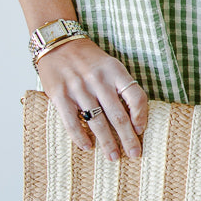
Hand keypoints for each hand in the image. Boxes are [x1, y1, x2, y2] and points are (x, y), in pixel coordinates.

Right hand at [36, 38, 148, 159]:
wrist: (58, 43)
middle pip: (118, 115)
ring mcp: (78, 88)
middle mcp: (98, 80)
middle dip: (128, 138)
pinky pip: (72, 121)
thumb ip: (120, 86)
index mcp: (115, 71)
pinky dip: (80, 136)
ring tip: (113, 156)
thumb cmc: (88, 59)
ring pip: (97, 122)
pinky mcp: (60, 95)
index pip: (136, 96)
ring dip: (107, 142)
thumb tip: (133, 116)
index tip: (141, 130)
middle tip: (135, 154)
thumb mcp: (110, 65)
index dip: (141, 115)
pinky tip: (87, 147)